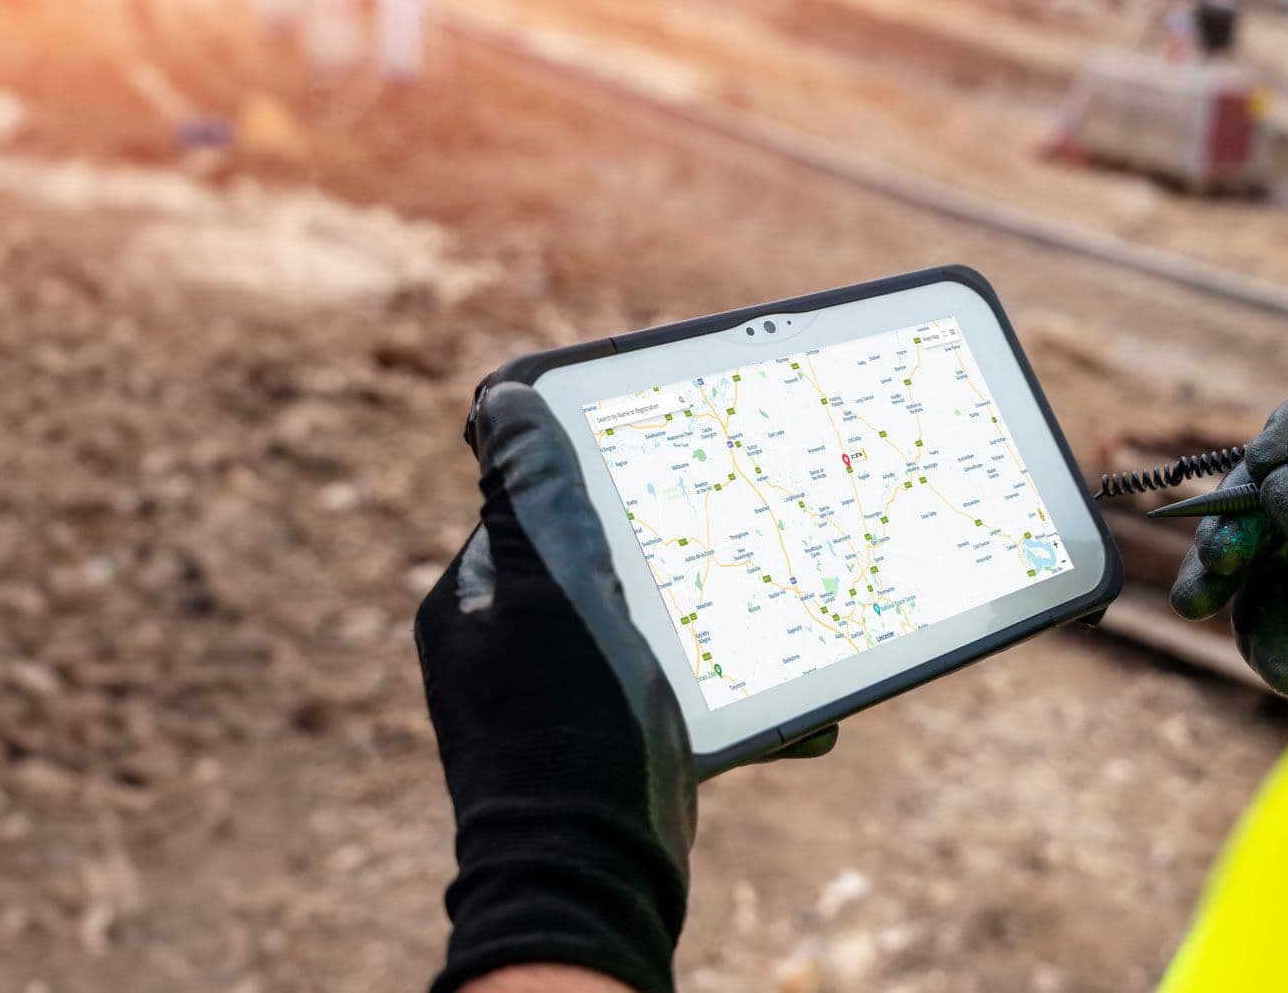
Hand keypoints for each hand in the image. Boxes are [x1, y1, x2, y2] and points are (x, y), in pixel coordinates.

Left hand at [413, 382, 829, 992]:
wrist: (587, 887)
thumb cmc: (561, 736)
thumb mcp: (550, 593)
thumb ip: (533, 499)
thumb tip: (503, 400)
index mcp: (481, 600)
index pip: (542, 500)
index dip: (612, 467)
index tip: (686, 451)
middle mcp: (511, 649)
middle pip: (614, 560)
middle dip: (695, 547)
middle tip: (767, 529)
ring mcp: (565, 703)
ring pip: (661, 629)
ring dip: (730, 624)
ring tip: (799, 615)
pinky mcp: (618, 754)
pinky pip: (687, 701)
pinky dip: (741, 700)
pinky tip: (807, 718)